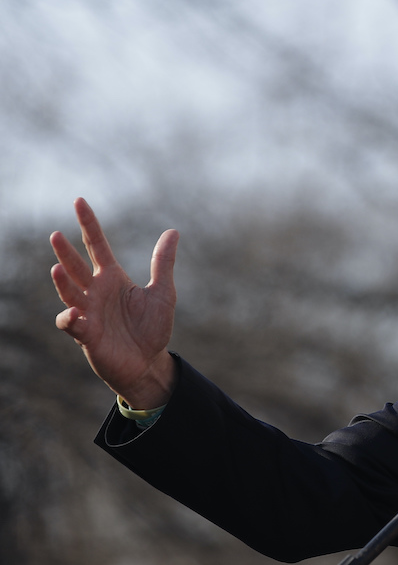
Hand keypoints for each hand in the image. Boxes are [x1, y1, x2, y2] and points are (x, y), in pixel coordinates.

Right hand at [50, 198, 178, 408]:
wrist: (148, 362)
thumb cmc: (152, 327)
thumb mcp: (163, 292)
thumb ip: (164, 262)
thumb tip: (173, 231)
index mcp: (113, 278)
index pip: (98, 246)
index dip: (88, 224)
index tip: (79, 201)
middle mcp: (96, 292)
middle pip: (77, 267)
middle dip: (66, 252)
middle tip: (56, 234)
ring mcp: (88, 312)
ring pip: (69, 292)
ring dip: (62, 282)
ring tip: (57, 268)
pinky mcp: (87, 335)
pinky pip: (72, 324)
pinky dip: (70, 318)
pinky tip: (74, 312)